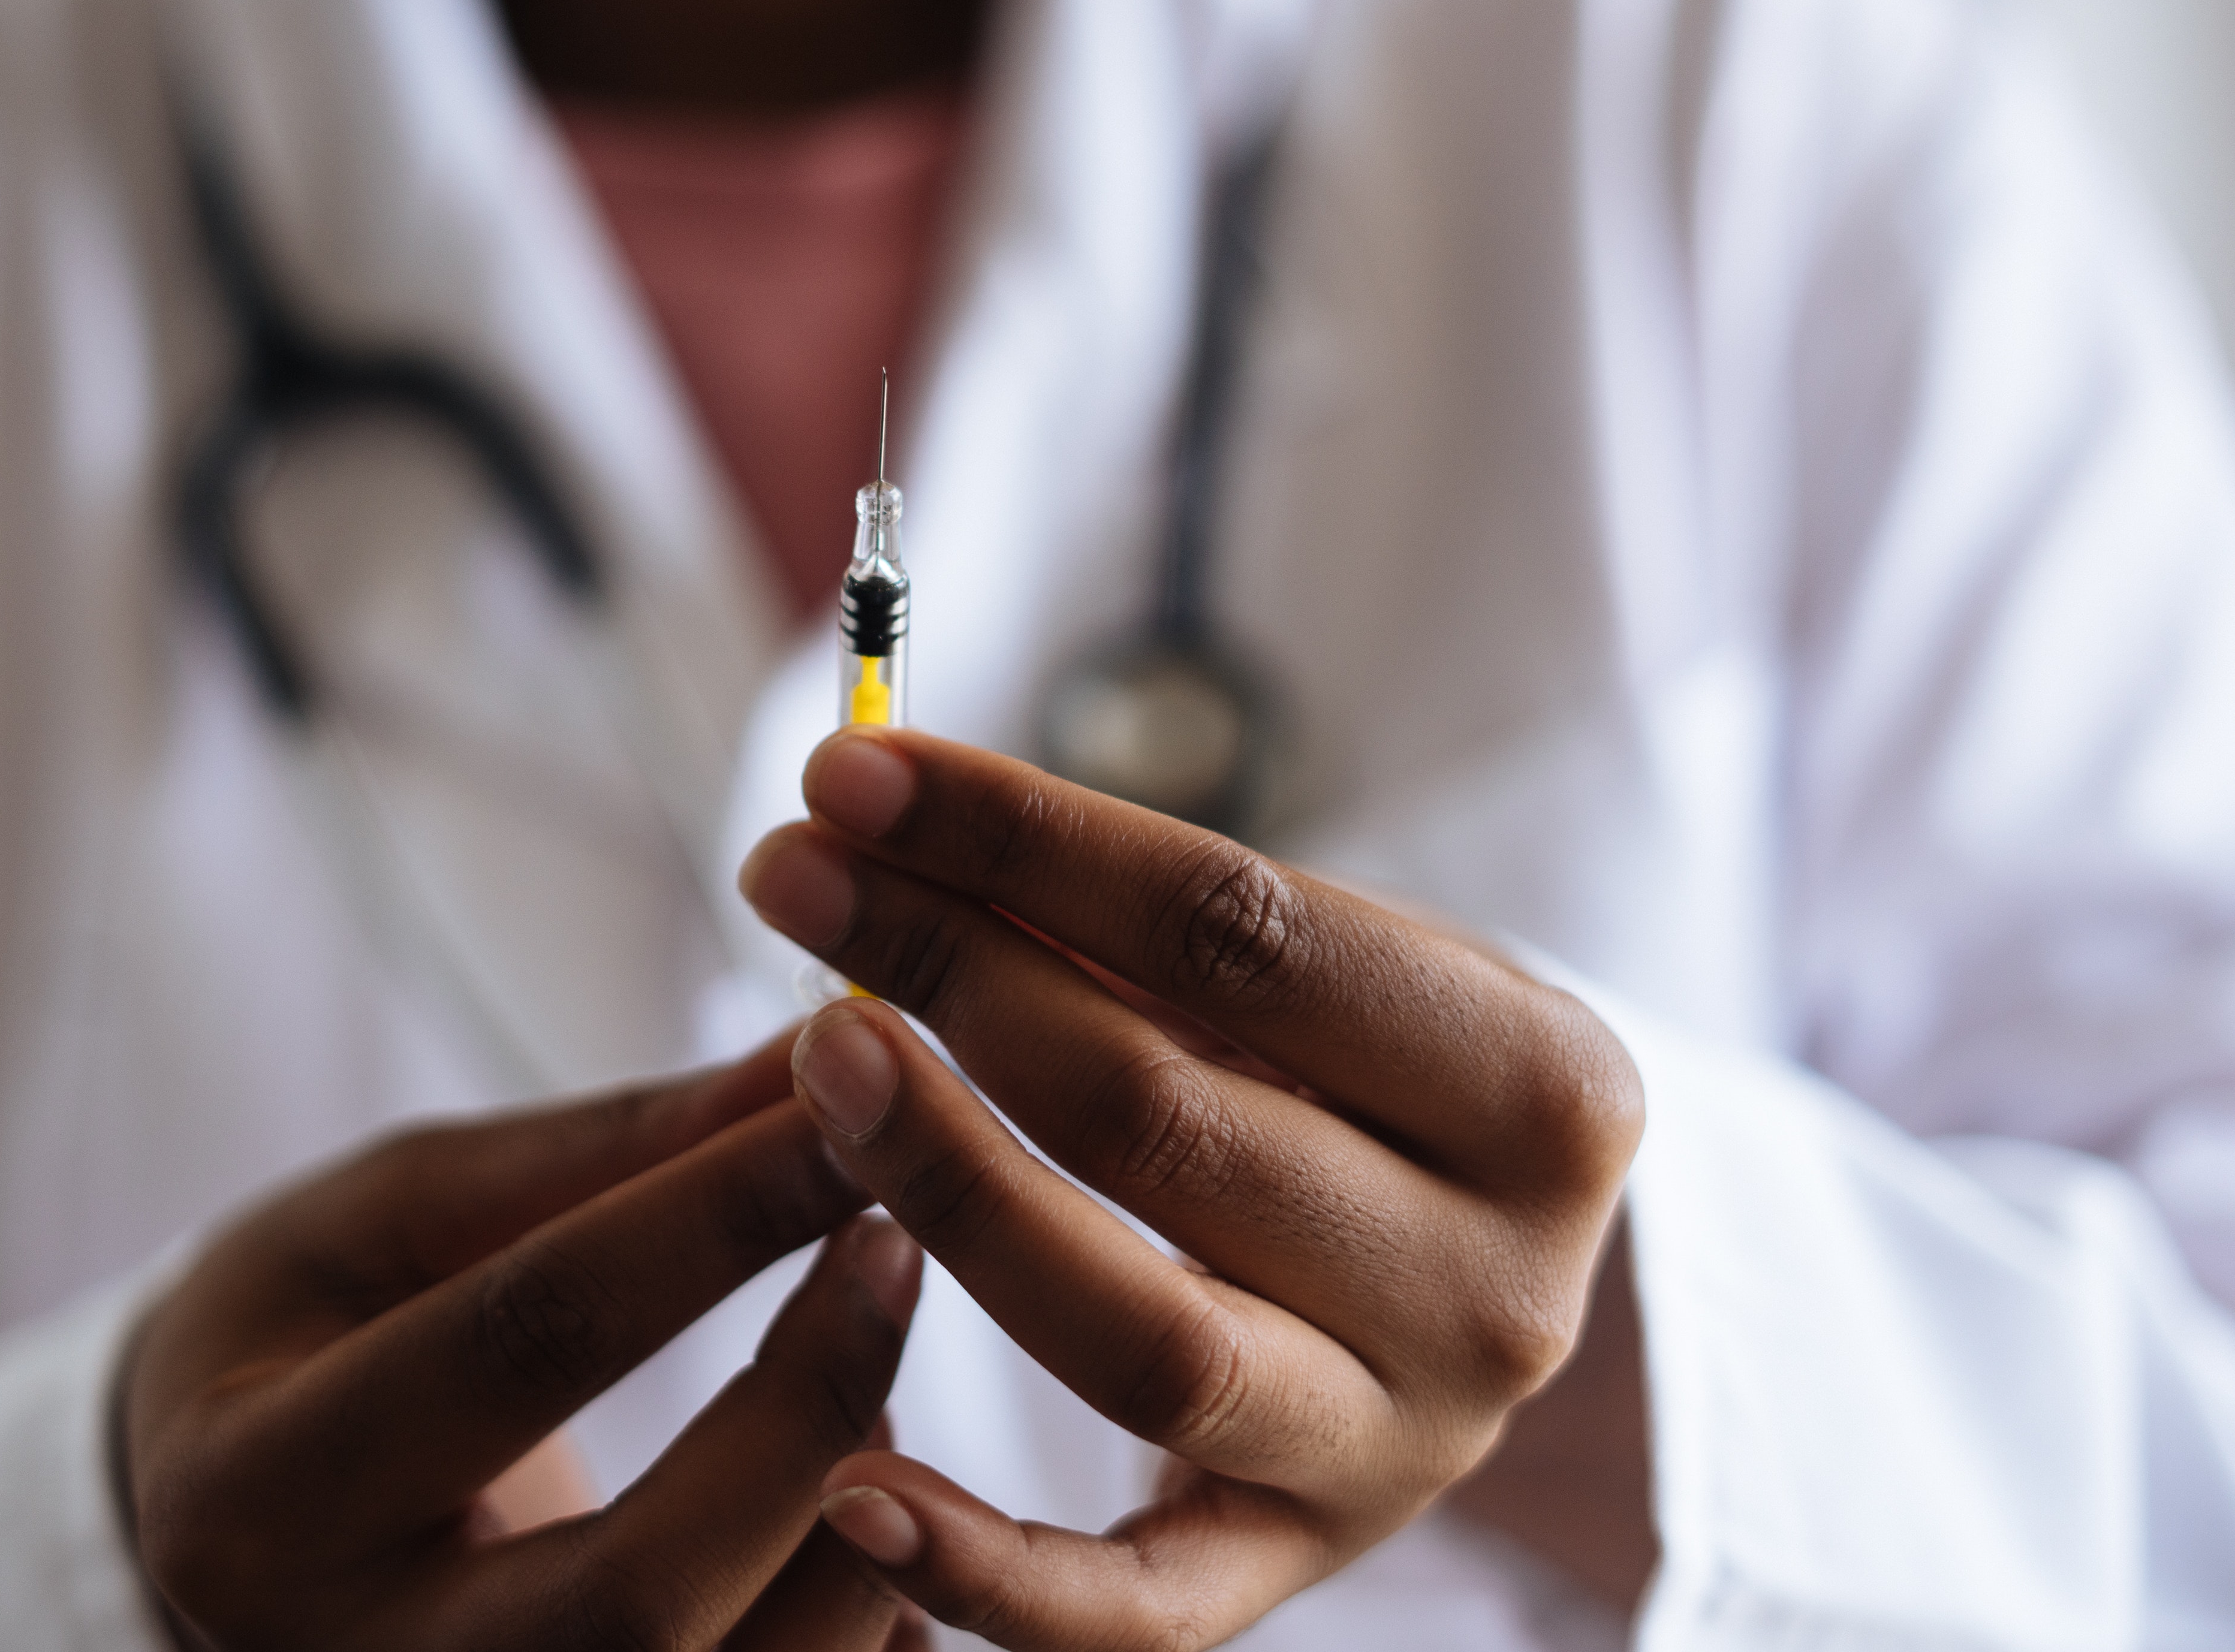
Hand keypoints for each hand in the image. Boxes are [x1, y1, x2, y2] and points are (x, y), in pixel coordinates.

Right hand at [118, 1032, 930, 1649]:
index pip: (521, 1345)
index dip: (706, 1219)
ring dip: (857, 1532)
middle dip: (805, 1407)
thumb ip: (597, 1150)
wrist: (222, 1536)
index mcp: (258, 1496)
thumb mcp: (391, 1215)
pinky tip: (878, 1522)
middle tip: (896, 1250)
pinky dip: (864, 1629)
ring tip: (877, 1394)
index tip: (843, 1117)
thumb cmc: (301, 1338)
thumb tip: (808, 1060)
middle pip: (636, 1592)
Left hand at [737, 732, 1644, 1648]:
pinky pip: (1135, 1609)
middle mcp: (1495, 1289)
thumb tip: (899, 828)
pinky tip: (850, 1487)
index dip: (1027, 840)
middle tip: (795, 882)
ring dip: (951, 1188)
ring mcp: (1396, 1449)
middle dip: (952, 975)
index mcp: (1544, 1091)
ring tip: (813, 1060)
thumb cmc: (1380, 1079)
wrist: (1488, 1275)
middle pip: (1166, 1118)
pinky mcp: (1293, 1566)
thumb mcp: (1338, 972)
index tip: (852, 771)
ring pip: (1141, 1339)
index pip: (1241, 931)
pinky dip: (988, 1567)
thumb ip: (1150, 921)